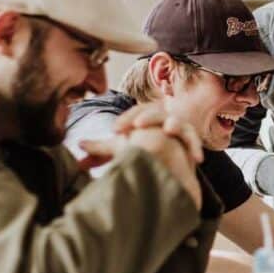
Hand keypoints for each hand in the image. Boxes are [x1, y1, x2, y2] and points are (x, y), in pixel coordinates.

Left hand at [74, 102, 203, 171]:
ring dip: (174, 125)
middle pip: (156, 112)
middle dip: (147, 117)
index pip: (136, 111)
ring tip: (168, 130)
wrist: (168, 161)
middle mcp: (162, 118)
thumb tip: (78, 145)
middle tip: (137, 127)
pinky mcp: (190, 142)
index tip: (115, 131)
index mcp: (145, 116)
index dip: (127, 119)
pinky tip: (194, 158)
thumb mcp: (120, 149)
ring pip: (177, 122)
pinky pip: (193, 142)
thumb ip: (101, 149)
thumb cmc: (142, 151)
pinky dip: (194, 147)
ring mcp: (178, 128)